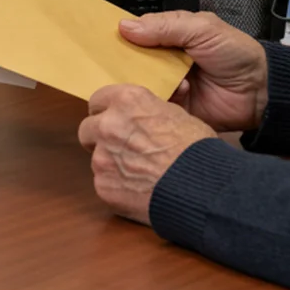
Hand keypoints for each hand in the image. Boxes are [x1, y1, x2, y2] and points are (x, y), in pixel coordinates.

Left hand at [77, 85, 216, 224]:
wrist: (201, 188)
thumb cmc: (196, 150)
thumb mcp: (177, 115)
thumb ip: (149, 112)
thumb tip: (143, 115)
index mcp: (127, 101)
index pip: (98, 99)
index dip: (107, 111)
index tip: (113, 118)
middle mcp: (108, 125)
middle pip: (87, 129)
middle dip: (100, 137)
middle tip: (121, 147)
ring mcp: (102, 157)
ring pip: (96, 158)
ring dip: (111, 163)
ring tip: (137, 172)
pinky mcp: (103, 186)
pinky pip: (104, 183)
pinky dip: (116, 186)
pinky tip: (138, 190)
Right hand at [118, 11, 267, 131]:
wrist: (261, 92)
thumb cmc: (236, 54)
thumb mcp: (203, 30)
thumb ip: (166, 27)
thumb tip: (125, 26)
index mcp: (172, 38)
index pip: (138, 35)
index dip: (121, 37)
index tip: (99, 41)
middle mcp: (166, 62)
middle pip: (134, 62)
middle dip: (123, 65)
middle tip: (108, 67)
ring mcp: (170, 87)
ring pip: (141, 85)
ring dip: (138, 85)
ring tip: (134, 83)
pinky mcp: (174, 110)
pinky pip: (154, 107)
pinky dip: (152, 104)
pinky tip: (154, 100)